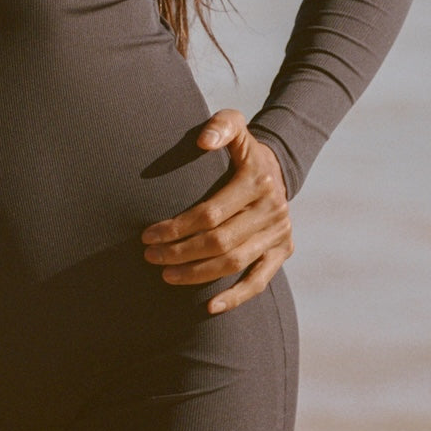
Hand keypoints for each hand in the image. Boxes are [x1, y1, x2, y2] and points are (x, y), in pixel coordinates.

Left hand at [141, 109, 292, 314]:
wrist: (278, 166)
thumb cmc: (243, 148)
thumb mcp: (234, 124)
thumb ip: (220, 126)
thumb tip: (203, 141)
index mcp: (258, 180)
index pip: (210, 213)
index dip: (176, 227)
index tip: (148, 235)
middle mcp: (273, 209)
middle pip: (219, 241)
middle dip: (180, 252)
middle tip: (150, 257)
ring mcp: (279, 233)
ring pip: (234, 263)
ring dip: (198, 274)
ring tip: (166, 276)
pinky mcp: (282, 251)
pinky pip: (259, 280)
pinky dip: (235, 296)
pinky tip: (209, 306)